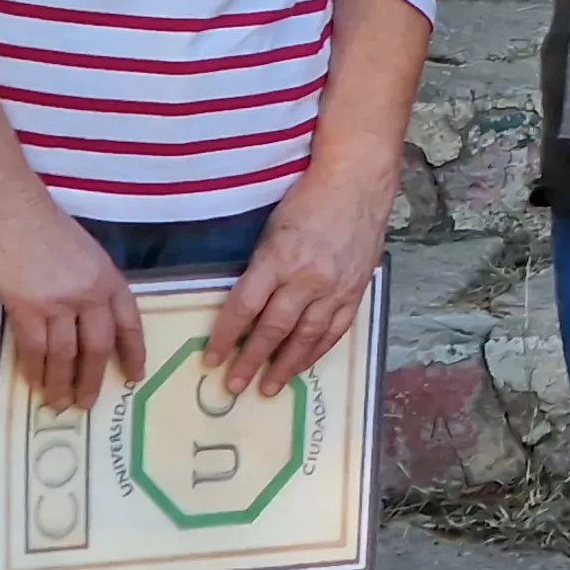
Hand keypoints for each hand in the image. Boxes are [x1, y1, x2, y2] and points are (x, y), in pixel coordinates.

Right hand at [0, 205, 143, 413]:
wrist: (9, 209)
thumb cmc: (45, 226)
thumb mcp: (86, 253)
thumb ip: (91, 284)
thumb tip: (87, 317)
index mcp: (109, 278)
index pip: (129, 323)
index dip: (133, 352)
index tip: (134, 376)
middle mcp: (89, 294)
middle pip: (97, 347)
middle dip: (92, 379)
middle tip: (87, 403)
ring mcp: (57, 302)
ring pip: (65, 355)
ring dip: (61, 383)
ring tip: (58, 403)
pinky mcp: (25, 307)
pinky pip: (34, 348)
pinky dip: (34, 369)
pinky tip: (34, 382)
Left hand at [204, 175, 388, 397]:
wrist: (359, 182)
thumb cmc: (308, 197)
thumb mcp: (272, 228)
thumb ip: (261, 267)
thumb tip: (245, 306)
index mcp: (278, 258)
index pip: (244, 307)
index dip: (226, 336)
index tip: (211, 358)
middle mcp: (307, 278)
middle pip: (273, 329)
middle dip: (251, 360)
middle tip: (234, 386)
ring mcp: (335, 287)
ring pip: (306, 336)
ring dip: (284, 365)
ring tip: (268, 387)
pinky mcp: (356, 290)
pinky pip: (335, 329)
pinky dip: (317, 350)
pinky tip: (303, 364)